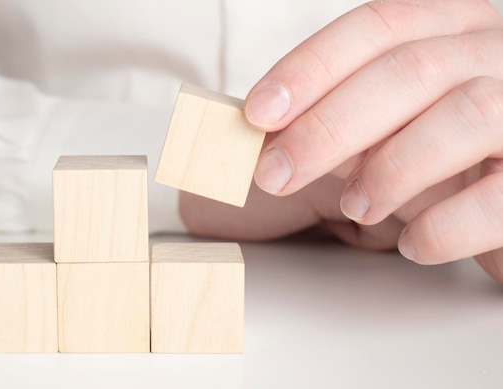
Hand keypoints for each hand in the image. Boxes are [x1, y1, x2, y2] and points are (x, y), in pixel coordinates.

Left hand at [242, 0, 502, 281]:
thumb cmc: (451, 161)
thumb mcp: (395, 125)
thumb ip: (347, 119)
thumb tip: (271, 138)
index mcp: (456, 30)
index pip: (378, 26)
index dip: (311, 67)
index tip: (259, 113)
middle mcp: (500, 54)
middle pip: (410, 70)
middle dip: (328, 126)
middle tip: (275, 174)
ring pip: (467, 113)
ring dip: (390, 167)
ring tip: (355, 207)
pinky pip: (502, 196)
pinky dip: (445, 225)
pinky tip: (413, 244)